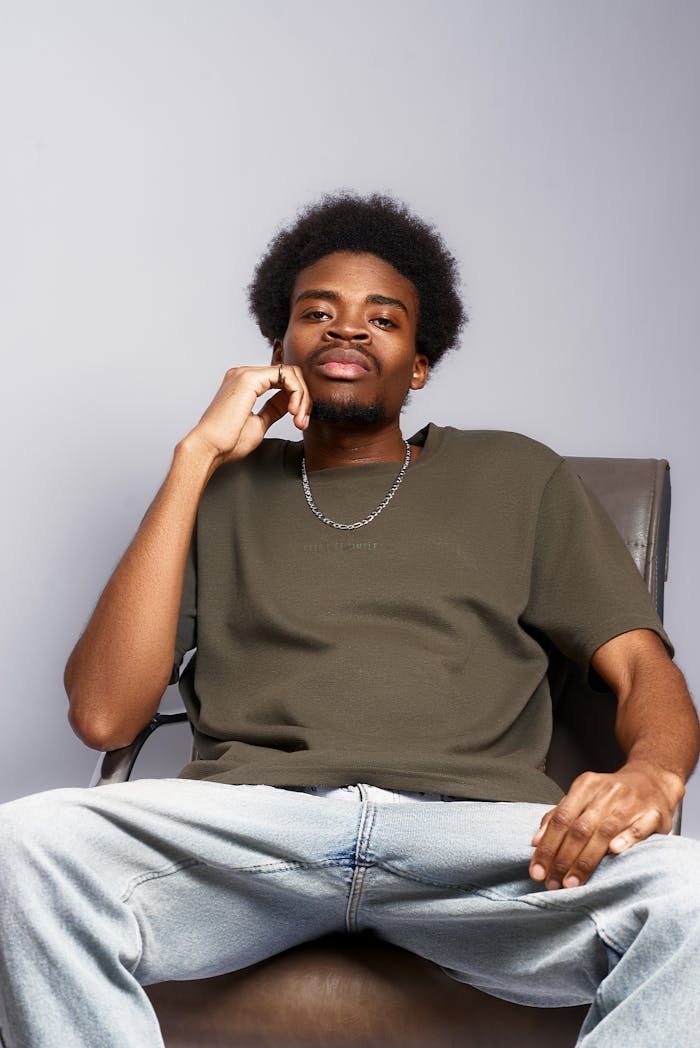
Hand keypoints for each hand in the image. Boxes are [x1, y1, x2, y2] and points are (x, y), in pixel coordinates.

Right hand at [185, 364, 310, 469]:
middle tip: (302, 422)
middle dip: (303, 398)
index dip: (298, 399)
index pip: (282, 380)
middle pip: (289, 374)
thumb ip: (272, 409)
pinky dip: (297, 393)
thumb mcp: (258, 423)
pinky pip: (286, 375)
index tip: (300, 422)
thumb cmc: (228, 442)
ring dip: (302, 397)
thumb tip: (287, 403)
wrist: (210, 448)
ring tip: (299, 420)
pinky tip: (293, 411)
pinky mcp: (250, 378)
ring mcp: (246, 373)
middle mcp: (244, 374)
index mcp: (244, 384)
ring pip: (291, 373)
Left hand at [529, 760, 683, 889]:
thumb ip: (559, 816)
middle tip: (554, 883)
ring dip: (587, 860)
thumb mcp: (583, 798)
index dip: (547, 846)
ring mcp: (631, 801)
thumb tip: (536, 841)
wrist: (652, 780)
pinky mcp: (653, 812)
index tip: (537, 870)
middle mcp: (607, 792)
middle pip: (580, 828)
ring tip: (573, 882)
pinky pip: (639, 827)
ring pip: (605, 831)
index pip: (561, 818)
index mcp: (586, 785)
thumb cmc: (612, 796)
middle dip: (563, 859)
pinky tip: (614, 852)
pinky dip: (626, 839)